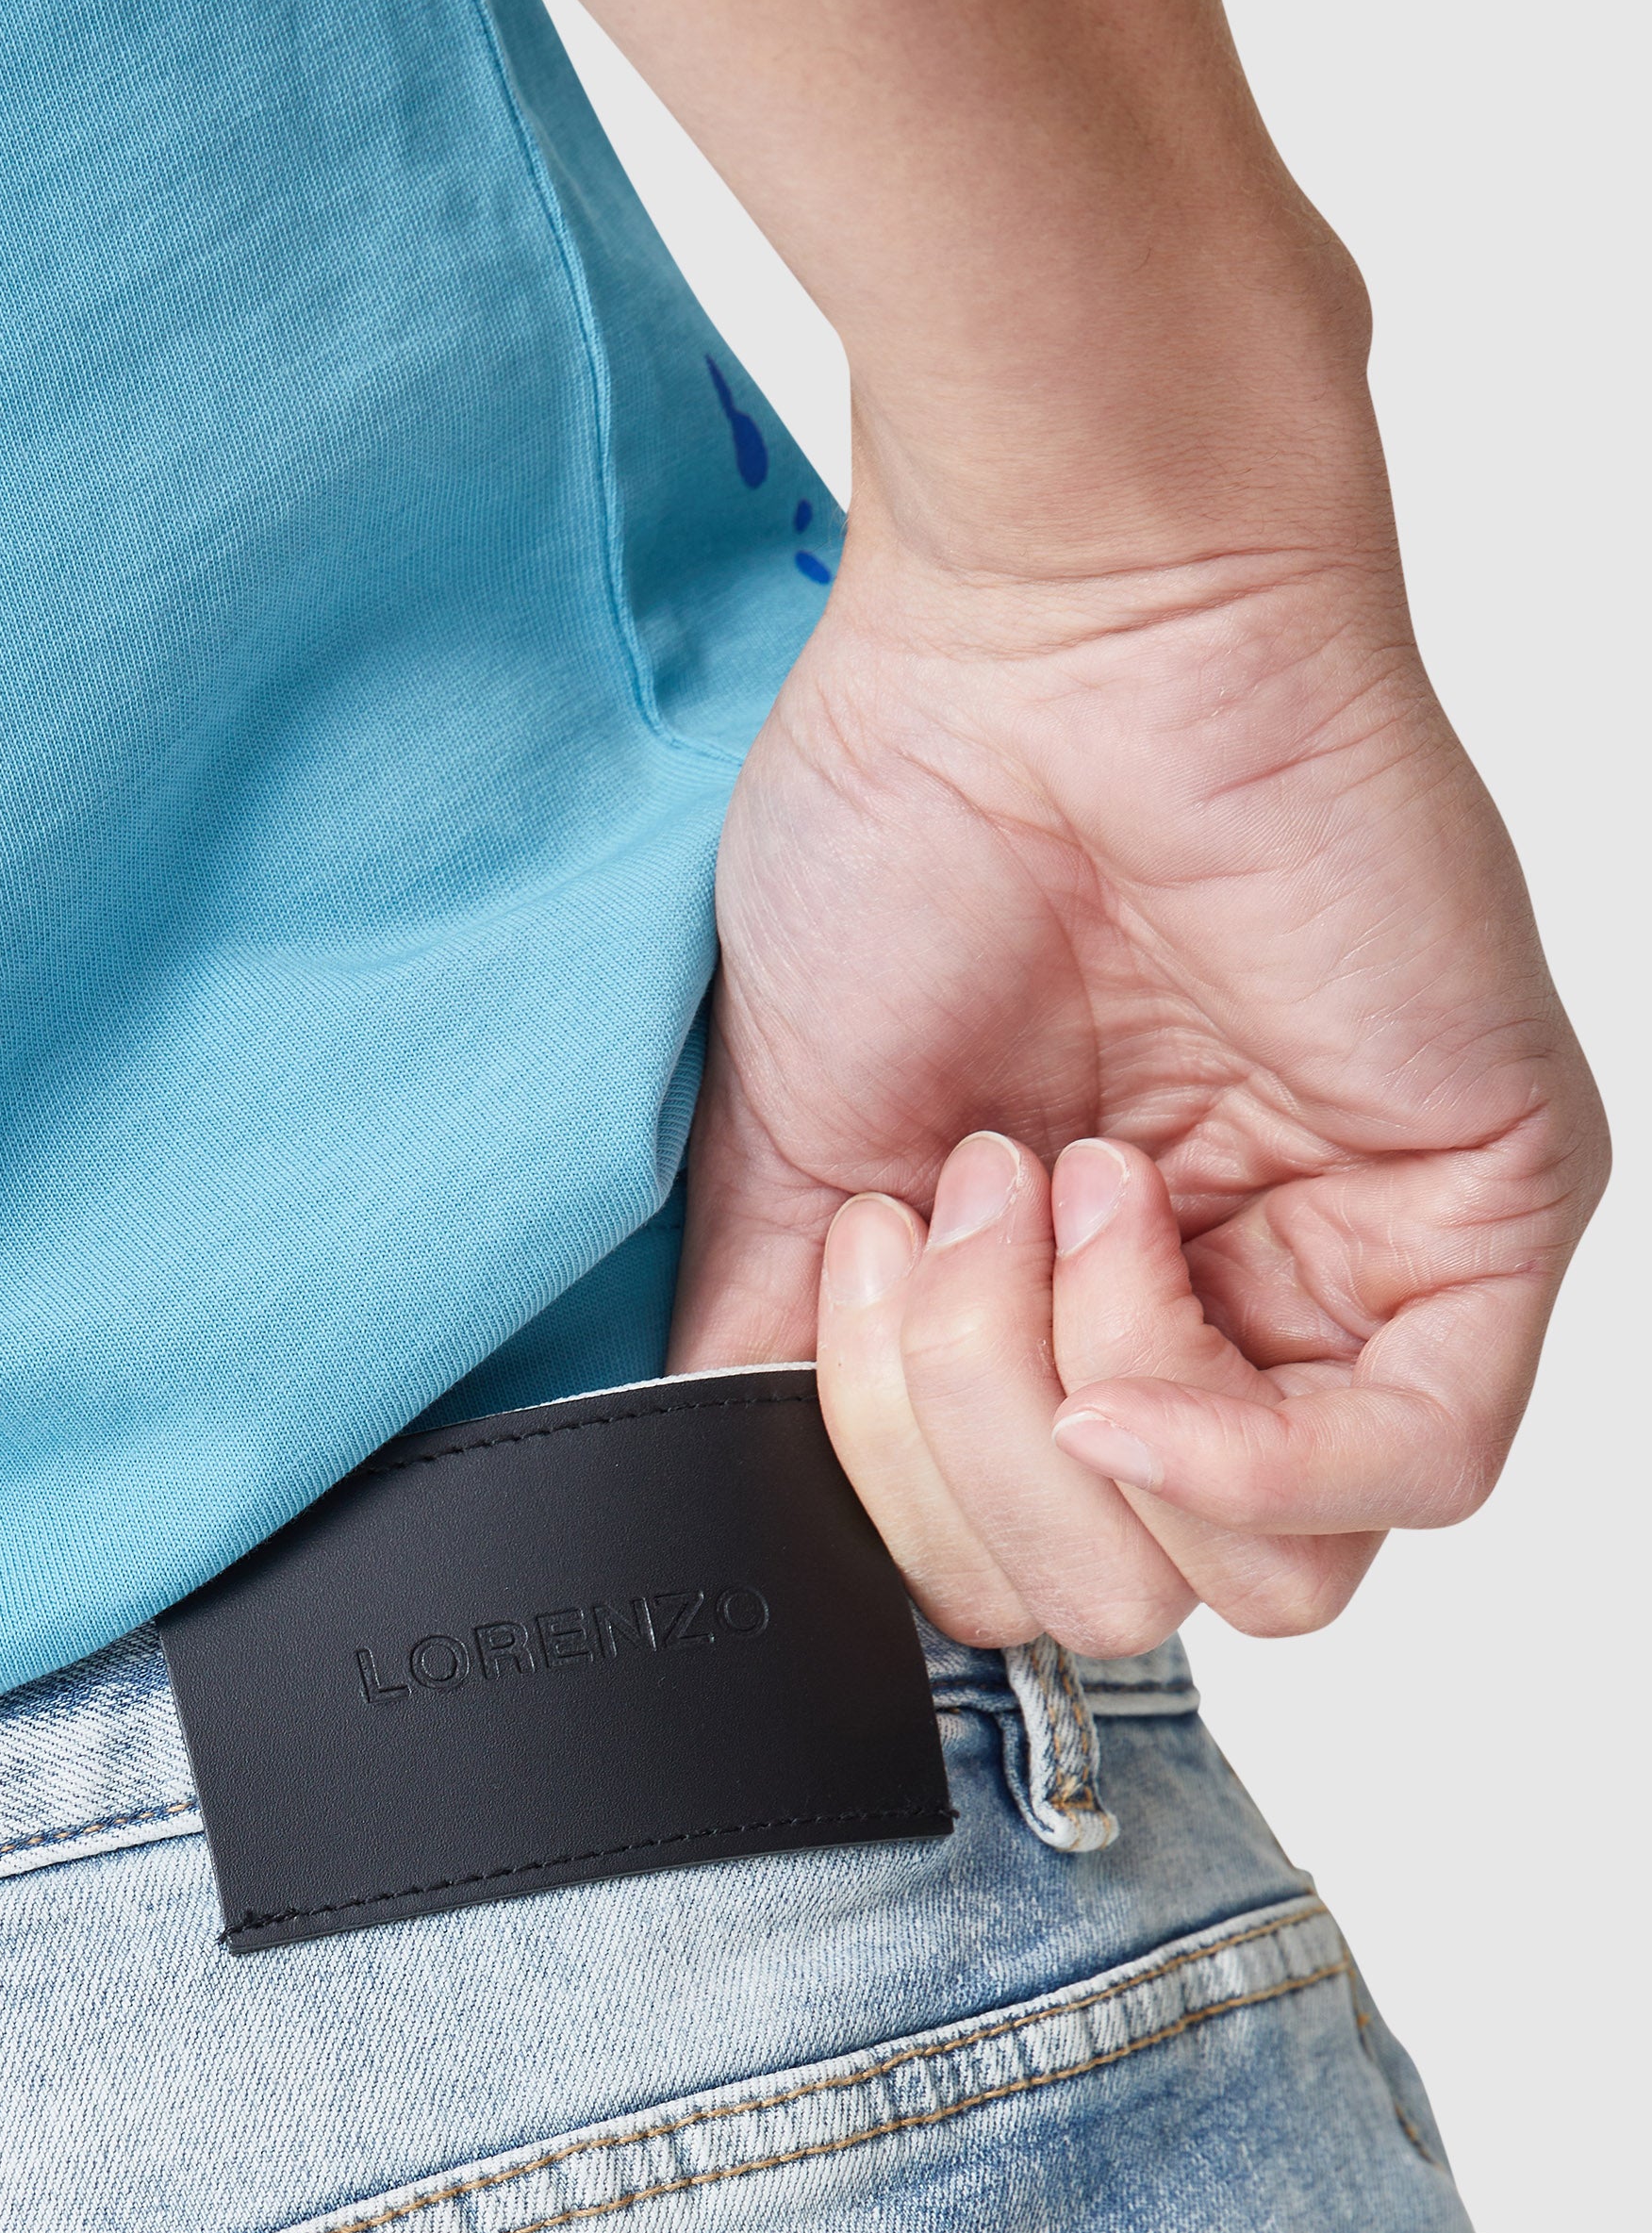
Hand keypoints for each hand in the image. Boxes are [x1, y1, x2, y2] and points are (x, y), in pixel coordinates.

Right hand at [669, 536, 1607, 1650]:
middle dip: (975, 1451)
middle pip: (1129, 1602)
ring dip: (1080, 1412)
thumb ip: (781, 1369)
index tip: (856, 1272)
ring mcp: (1361, 1275)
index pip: (1024, 1577)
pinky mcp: (1484, 1214)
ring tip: (1044, 1187)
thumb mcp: (789, 1159)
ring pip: (1263, 1577)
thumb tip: (748, 1515)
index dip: (909, 1492)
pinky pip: (1411, 1470)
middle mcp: (1228, 1317)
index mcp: (1075, 1318)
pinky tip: (1126, 1299)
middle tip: (949, 1214)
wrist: (1042, 630)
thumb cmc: (921, 824)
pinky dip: (1237, 1441)